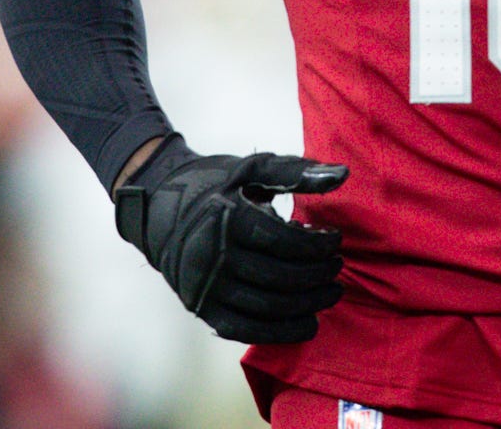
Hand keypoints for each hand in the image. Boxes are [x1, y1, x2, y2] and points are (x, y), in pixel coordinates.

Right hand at [114, 137, 347, 343]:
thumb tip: (343, 175)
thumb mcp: (252, 169)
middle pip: (279, 278)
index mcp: (227, 219)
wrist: (157, 206)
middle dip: (318, 276)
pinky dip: (280, 332)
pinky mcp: (201, 307)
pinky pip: (245, 330)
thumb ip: (297, 172)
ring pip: (266, 307)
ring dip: (307, 306)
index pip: (285, 242)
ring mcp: (205, 287)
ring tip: (330, 294)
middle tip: (338, 268)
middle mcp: (213, 257)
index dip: (318, 245)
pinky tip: (307, 324)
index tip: (336, 240)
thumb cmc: (215, 183)